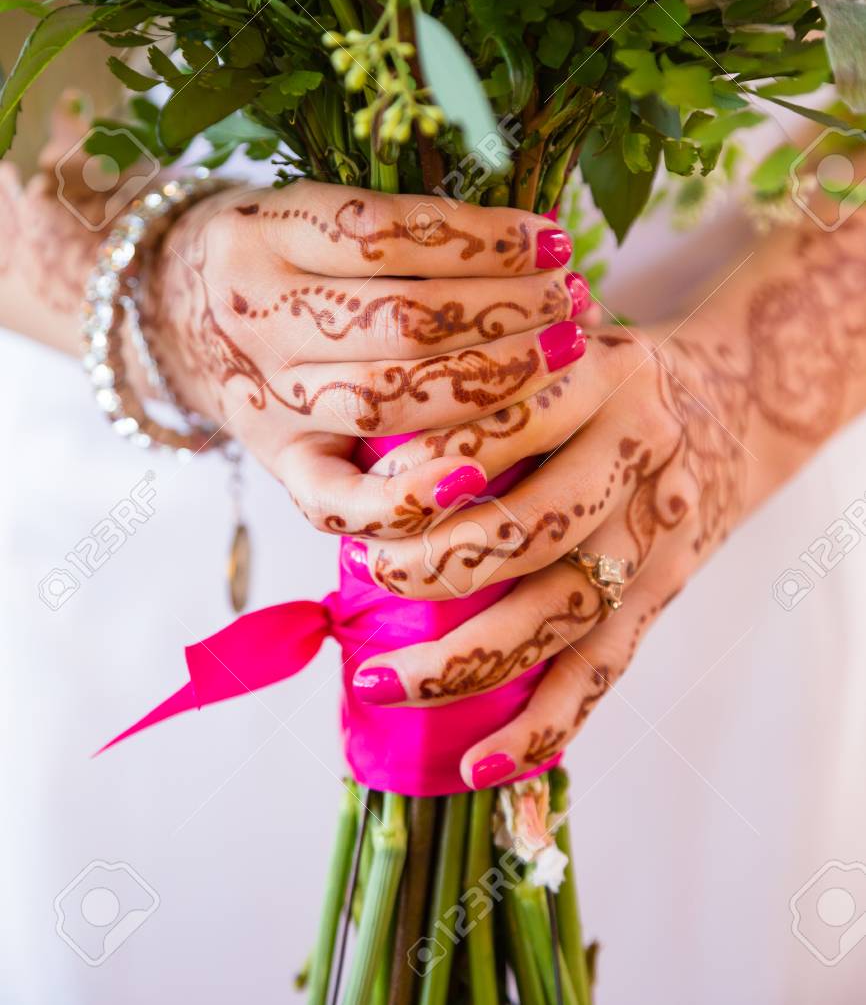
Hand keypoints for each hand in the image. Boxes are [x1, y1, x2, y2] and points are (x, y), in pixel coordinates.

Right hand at [144, 180, 590, 533]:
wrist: (172, 309)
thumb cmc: (273, 250)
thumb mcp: (309, 208)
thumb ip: (397, 223)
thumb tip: (531, 240)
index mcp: (263, 234)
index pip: (387, 234)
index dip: (484, 240)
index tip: (551, 240)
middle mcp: (256, 317)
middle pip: (401, 323)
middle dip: (506, 312)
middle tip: (570, 301)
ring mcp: (264, 398)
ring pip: (387, 401)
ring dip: (491, 382)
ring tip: (561, 353)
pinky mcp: (276, 461)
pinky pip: (337, 500)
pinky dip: (407, 498)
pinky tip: (475, 479)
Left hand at [348, 210, 865, 785]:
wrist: (730, 404)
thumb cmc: (602, 378)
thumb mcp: (555, 342)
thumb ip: (482, 366)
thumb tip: (360, 424)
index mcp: (604, 377)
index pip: (503, 428)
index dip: (427, 470)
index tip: (363, 495)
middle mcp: (641, 452)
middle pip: (531, 531)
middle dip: (434, 568)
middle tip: (367, 578)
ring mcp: (658, 531)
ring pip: (559, 614)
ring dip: (464, 662)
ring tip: (381, 683)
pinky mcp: (664, 592)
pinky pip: (600, 671)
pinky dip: (540, 727)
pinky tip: (480, 763)